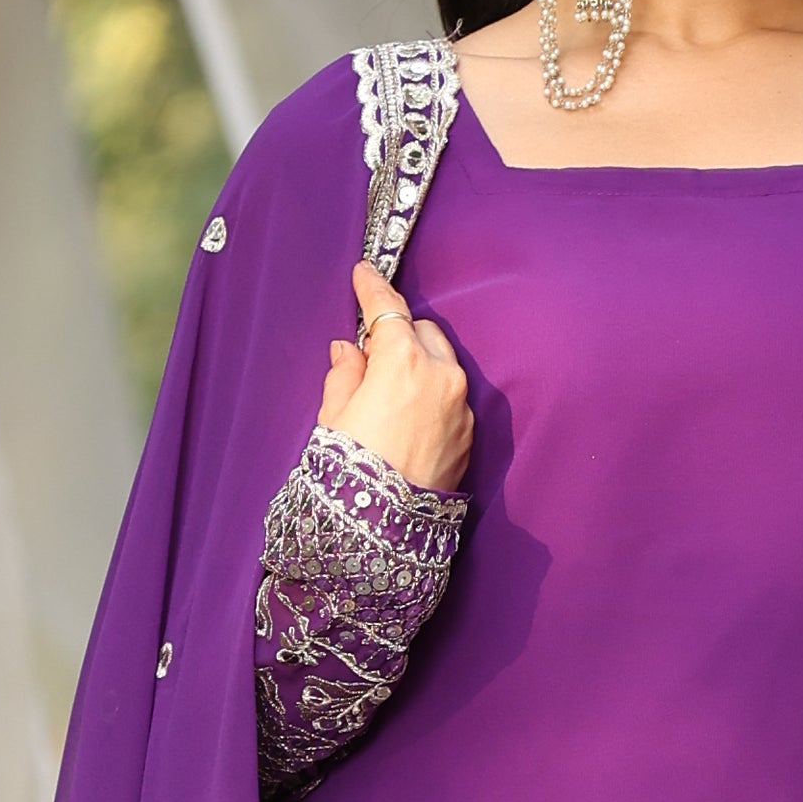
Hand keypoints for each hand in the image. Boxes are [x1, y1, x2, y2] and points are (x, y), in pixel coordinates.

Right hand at [317, 260, 473, 494]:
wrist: (385, 529)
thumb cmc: (351, 470)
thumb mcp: (333, 417)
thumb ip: (345, 374)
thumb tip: (349, 351)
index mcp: (404, 361)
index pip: (387, 309)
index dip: (372, 288)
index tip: (364, 273)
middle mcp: (442, 376)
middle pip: (422, 331)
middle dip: (399, 333)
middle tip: (370, 352)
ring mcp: (461, 405)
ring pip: (442, 363)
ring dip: (420, 362)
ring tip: (389, 389)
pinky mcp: (469, 433)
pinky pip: (451, 396)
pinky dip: (432, 393)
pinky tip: (408, 416)